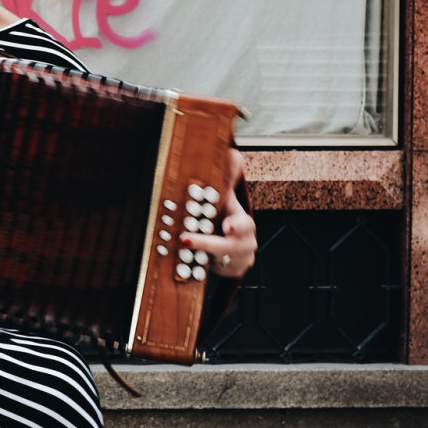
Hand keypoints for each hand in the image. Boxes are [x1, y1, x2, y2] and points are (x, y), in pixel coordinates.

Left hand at [180, 148, 255, 276]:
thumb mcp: (226, 200)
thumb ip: (228, 178)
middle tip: (187, 239)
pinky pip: (213, 273)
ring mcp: (237, 260)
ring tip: (182, 246)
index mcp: (244, 224)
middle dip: (209, 243)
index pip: (243, 224)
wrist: (234, 249)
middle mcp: (244, 243)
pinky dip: (197, 269)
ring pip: (220, 261)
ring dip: (200, 254)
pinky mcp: (228, 272)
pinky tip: (184, 265)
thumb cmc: (228, 221)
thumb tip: (233, 154)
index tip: (228, 226)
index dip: (237, 226)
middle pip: (230, 246)